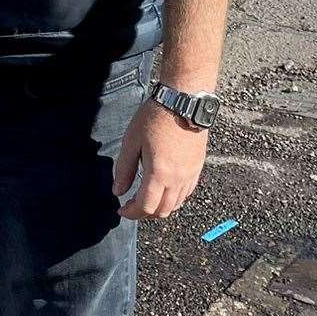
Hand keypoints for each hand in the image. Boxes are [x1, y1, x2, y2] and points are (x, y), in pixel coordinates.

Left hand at [112, 100, 207, 220]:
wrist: (183, 101)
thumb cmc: (155, 117)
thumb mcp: (131, 142)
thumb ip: (124, 169)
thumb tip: (118, 191)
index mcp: (159, 173)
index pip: (146, 207)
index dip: (132, 213)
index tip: (122, 210)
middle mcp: (177, 179)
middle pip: (163, 211)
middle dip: (145, 214)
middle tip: (132, 206)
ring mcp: (190, 174)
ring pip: (177, 204)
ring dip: (160, 208)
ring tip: (146, 199)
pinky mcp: (198, 167)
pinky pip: (187, 193)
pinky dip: (174, 198)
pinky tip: (164, 190)